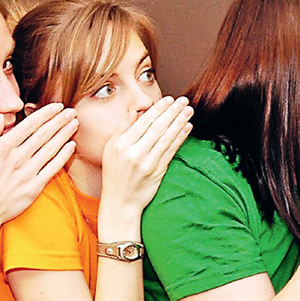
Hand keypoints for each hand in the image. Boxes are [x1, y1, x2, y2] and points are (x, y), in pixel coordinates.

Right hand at [0, 103, 77, 229]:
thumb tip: (0, 116)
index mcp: (2, 148)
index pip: (29, 125)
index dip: (45, 114)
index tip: (57, 106)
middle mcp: (18, 158)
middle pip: (44, 134)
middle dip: (60, 120)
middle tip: (73, 111)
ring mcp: (28, 173)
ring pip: (51, 149)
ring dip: (65, 134)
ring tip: (75, 123)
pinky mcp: (35, 187)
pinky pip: (53, 168)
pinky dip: (63, 156)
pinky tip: (71, 146)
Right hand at [100, 96, 192, 214]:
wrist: (121, 201)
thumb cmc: (114, 173)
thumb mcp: (110, 149)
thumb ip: (122, 128)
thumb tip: (135, 110)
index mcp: (121, 145)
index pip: (143, 122)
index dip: (158, 109)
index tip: (169, 99)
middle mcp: (134, 154)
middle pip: (157, 128)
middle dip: (172, 112)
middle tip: (184, 101)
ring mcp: (148, 164)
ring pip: (167, 139)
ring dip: (180, 123)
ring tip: (189, 111)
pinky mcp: (158, 172)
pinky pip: (171, 151)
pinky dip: (180, 139)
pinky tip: (187, 128)